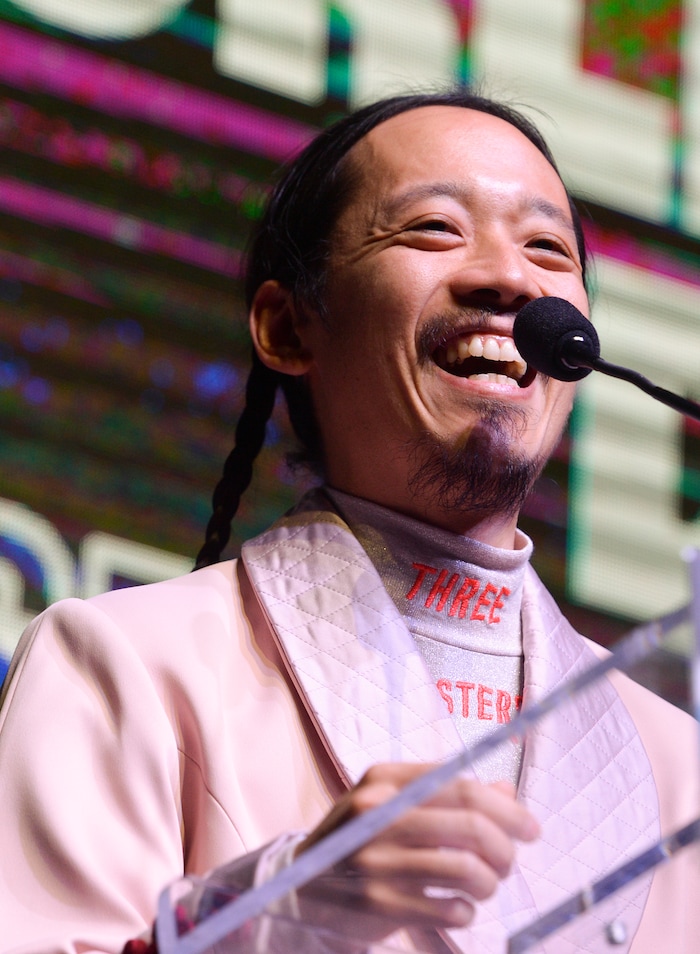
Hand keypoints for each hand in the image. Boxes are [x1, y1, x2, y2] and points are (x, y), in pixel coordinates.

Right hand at [296, 763, 538, 941]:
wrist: (302, 885)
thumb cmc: (363, 838)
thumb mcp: (394, 803)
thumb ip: (447, 795)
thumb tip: (507, 794)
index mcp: (384, 779)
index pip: (462, 784)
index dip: (505, 808)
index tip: (531, 827)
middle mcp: (377, 812)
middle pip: (470, 825)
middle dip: (505, 847)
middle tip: (509, 862)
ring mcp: (375, 859)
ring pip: (467, 869)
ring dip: (490, 882)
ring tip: (485, 885)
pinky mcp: (378, 903)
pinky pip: (451, 908)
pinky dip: (466, 911)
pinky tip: (456, 906)